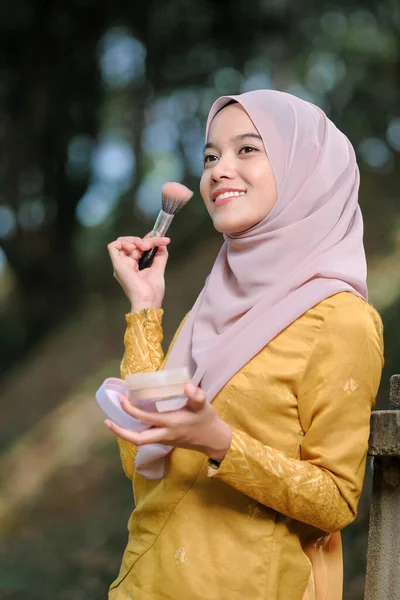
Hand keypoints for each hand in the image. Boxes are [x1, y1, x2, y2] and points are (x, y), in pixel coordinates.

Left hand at [104, 382, 231, 461]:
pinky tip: (131, 423)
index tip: (121, 399)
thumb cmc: (207, 420)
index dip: (130, 410)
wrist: (214, 440)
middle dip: (120, 432)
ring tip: (113, 421)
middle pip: (137, 439)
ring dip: (125, 433)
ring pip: (140, 440)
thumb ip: (196, 396)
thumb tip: (187, 385)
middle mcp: (164, 434)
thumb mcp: (204, 406)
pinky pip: (146, 438)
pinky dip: (135, 432)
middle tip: (107, 421)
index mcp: (171, 423)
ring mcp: (164, 439)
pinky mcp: (165, 441)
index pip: (145, 419)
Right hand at [107, 235, 169, 310]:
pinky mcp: (117, 264)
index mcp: (134, 267)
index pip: (138, 248)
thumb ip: (160, 256)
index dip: (147, 240)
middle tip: (152, 244)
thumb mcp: (158, 269)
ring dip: (135, 240)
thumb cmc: (152, 292)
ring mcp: (121, 264)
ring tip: (145, 246)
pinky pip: (113, 246)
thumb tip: (162, 244)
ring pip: (122, 242)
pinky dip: (123, 243)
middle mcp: (126, 264)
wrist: (148, 300)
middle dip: (144, 240)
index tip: (161, 239)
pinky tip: (134, 247)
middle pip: (131, 243)